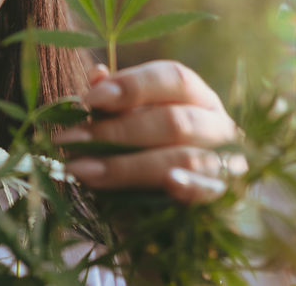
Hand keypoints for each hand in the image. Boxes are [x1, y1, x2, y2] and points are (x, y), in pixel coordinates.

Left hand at [52, 60, 244, 203]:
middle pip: (174, 120)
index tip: (90, 99)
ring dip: (128, 165)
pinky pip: (207, 192)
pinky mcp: (222, 200)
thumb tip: (96, 75)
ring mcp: (226, 164)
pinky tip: (168, 185)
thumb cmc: (146, 157)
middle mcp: (218, 126)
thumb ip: (115, 105)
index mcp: (198, 97)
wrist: (172, 221)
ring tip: (83, 170)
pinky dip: (188, 185)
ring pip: (184, 157)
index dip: (132, 85)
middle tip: (69, 140)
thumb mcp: (129, 127)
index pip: (173, 78)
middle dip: (116, 131)